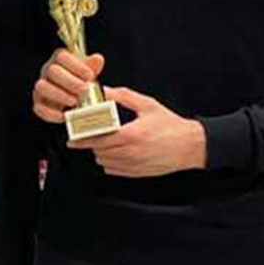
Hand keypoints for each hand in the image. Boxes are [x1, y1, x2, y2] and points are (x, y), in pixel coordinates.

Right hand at [32, 48, 103, 124]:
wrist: (78, 102)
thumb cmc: (82, 84)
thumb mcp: (89, 75)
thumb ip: (92, 67)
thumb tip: (97, 59)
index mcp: (59, 60)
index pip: (62, 56)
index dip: (76, 65)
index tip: (90, 75)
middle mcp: (47, 71)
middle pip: (52, 70)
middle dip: (70, 81)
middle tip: (85, 90)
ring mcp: (42, 88)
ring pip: (42, 87)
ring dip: (59, 95)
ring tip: (75, 102)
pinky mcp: (39, 104)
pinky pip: (39, 107)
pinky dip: (52, 113)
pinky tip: (65, 115)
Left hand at [67, 86, 207, 176]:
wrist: (191, 146)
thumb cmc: (171, 125)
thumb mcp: (148, 105)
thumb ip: (124, 97)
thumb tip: (106, 91)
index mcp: (131, 134)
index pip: (98, 138)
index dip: (82, 137)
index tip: (73, 136)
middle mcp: (130, 152)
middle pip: (98, 150)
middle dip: (90, 142)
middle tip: (85, 135)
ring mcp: (133, 165)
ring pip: (103, 161)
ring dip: (99, 152)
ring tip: (102, 141)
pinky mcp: (137, 173)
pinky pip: (113, 170)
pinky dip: (108, 161)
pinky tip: (113, 151)